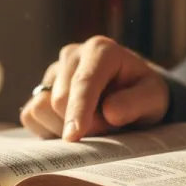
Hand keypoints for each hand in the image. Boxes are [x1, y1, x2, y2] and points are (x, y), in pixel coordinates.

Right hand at [20, 36, 169, 140]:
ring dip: (63, 128)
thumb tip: (109, 112)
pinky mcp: (40, 89)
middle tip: (108, 130)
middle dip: (81, 125)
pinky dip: (49, 129)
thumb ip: (136, 103)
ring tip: (91, 124)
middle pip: (59, 100)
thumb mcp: (154, 98)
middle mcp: (72, 55)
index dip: (78, 111)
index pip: (84, 82)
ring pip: (40, 108)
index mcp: (101, 50)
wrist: (131, 91)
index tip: (74, 136)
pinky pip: (31, 116)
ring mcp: (53, 71)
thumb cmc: (143, 93)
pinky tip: (73, 125)